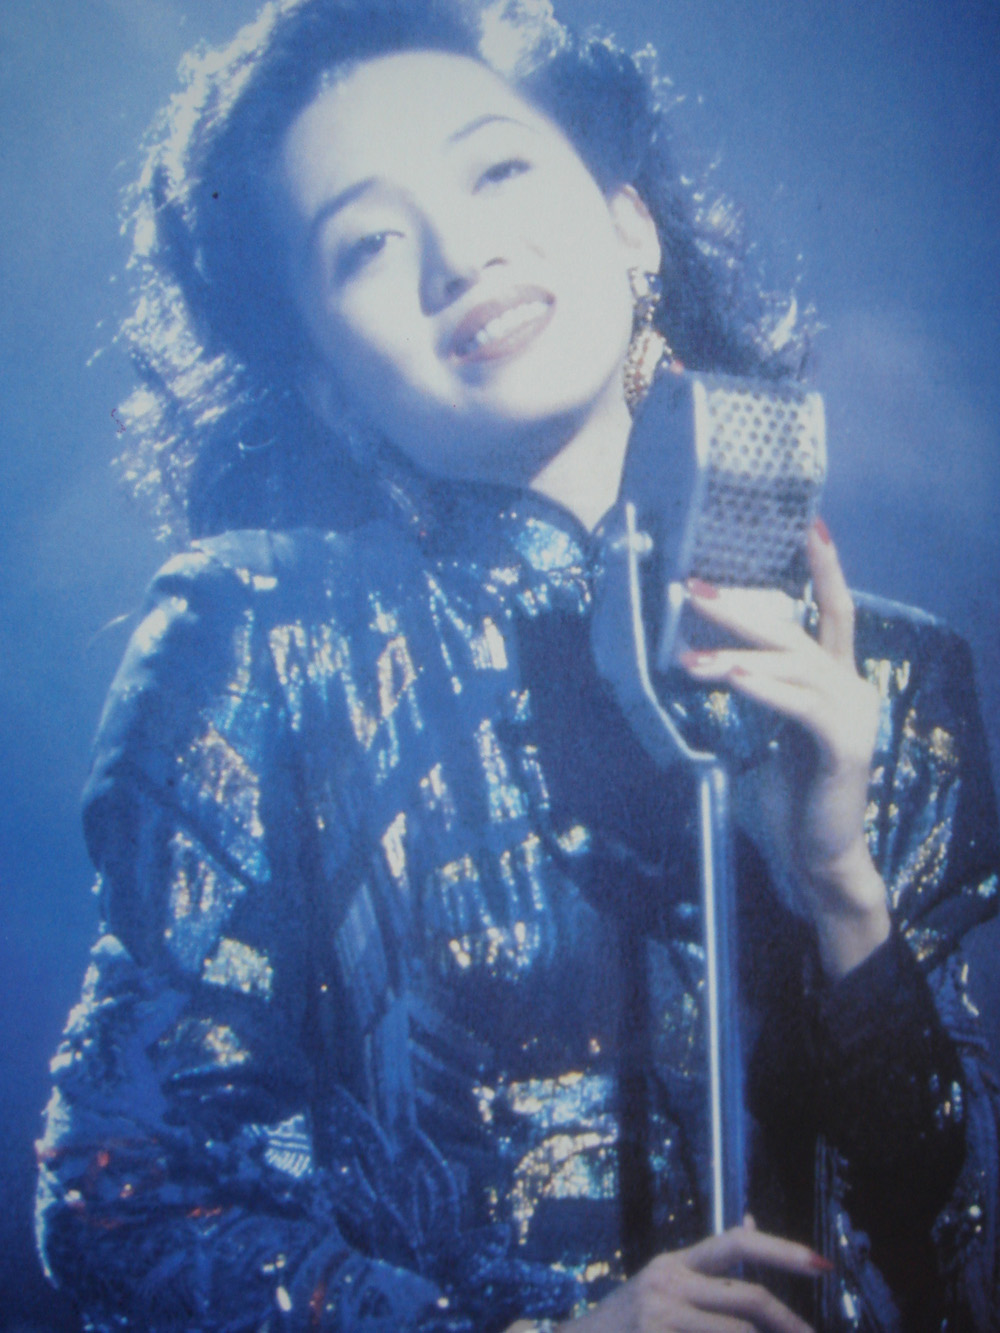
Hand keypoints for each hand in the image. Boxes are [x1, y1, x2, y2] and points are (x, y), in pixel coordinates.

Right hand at [514, 1221, 826, 1331]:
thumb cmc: (627, 1324)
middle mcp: (667, 1283)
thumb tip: (751, 1222)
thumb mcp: (664, 1285)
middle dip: (790, 1321)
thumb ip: (708, 1266)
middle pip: (748, 1296)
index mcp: (675, 1264)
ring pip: (739, 1332)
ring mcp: (660, 1317)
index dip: (783, 1250)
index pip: (737, 1243)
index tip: (822, 1265)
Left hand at [681, 520, 889, 976]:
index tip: (810, 525)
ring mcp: (853, 715)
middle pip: (795, 633)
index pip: (836, 611)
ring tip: (686, 653)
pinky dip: (762, 689)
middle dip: (742, 607)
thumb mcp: (773, 729)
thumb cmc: (792, 794)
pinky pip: (798, 707)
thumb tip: (714, 652)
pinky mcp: (843, 746)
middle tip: (694, 585)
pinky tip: (729, 678)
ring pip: (791, 667)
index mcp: (839, 679)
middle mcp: (853, 688)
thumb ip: (761, 689)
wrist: (817, 856)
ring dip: (734, 654)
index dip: (825, 568)